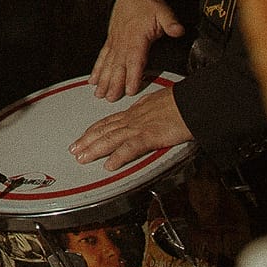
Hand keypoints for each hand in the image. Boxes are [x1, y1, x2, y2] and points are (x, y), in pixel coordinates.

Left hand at [70, 87, 191, 169]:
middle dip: (87, 140)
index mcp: (135, 112)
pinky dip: (118, 157)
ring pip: (110, 139)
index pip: (109, 122)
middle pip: (104, 130)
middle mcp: (133, 118)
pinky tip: (109, 165)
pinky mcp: (150, 136)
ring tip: (82, 158)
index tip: (84, 136)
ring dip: (94, 149)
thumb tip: (145, 109)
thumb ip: (148, 108)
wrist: (193, 103)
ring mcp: (140, 127)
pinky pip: (130, 148)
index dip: (94, 129)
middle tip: (74, 150)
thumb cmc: (181, 102)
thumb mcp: (157, 102)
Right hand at [90, 0, 185, 100]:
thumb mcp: (163, 12)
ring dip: (103, 79)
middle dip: (114, 83)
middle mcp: (122, 41)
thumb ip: (170, 23)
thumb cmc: (147, 4)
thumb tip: (178, 30)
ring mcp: (115, 42)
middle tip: (110, 98)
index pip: (134, 59)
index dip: (132, 75)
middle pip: (118, 66)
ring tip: (99, 93)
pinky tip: (93, 79)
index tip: (129, 89)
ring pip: (108, 64)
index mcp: (136, 36)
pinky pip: (102, 57)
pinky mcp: (111, 42)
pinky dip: (97, 69)